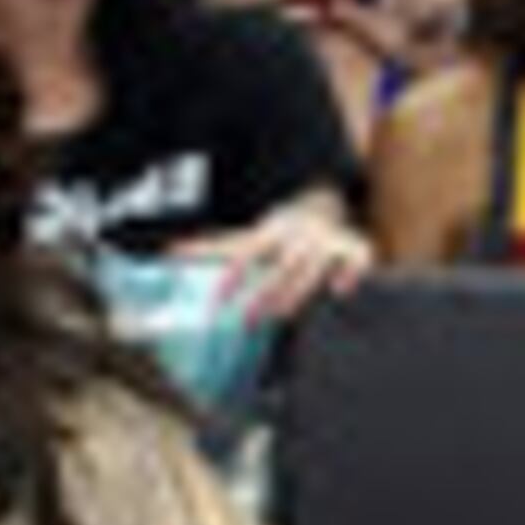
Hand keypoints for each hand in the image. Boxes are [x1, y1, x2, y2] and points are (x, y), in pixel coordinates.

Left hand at [192, 196, 372, 325]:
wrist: (320, 205)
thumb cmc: (274, 234)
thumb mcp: (245, 237)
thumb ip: (210, 248)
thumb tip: (168, 251)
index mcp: (271, 230)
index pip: (249, 251)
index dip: (234, 274)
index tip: (219, 300)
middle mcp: (299, 234)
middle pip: (282, 263)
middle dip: (266, 291)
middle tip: (248, 320)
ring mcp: (327, 240)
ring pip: (313, 266)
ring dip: (298, 291)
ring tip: (281, 316)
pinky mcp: (353, 247)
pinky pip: (356, 258)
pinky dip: (350, 273)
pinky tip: (339, 293)